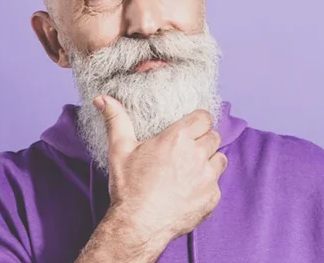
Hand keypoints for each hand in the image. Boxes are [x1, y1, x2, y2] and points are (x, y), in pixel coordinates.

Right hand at [95, 95, 227, 245]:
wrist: (138, 225)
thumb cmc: (129, 187)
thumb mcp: (120, 149)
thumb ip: (116, 120)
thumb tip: (102, 98)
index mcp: (178, 138)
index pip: (204, 117)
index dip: (199, 121)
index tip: (191, 128)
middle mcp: (197, 154)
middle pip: (214, 137)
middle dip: (203, 140)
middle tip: (187, 151)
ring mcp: (207, 177)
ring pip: (220, 159)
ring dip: (210, 161)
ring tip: (191, 170)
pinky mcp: (212, 197)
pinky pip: (216, 185)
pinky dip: (207, 186)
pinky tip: (189, 191)